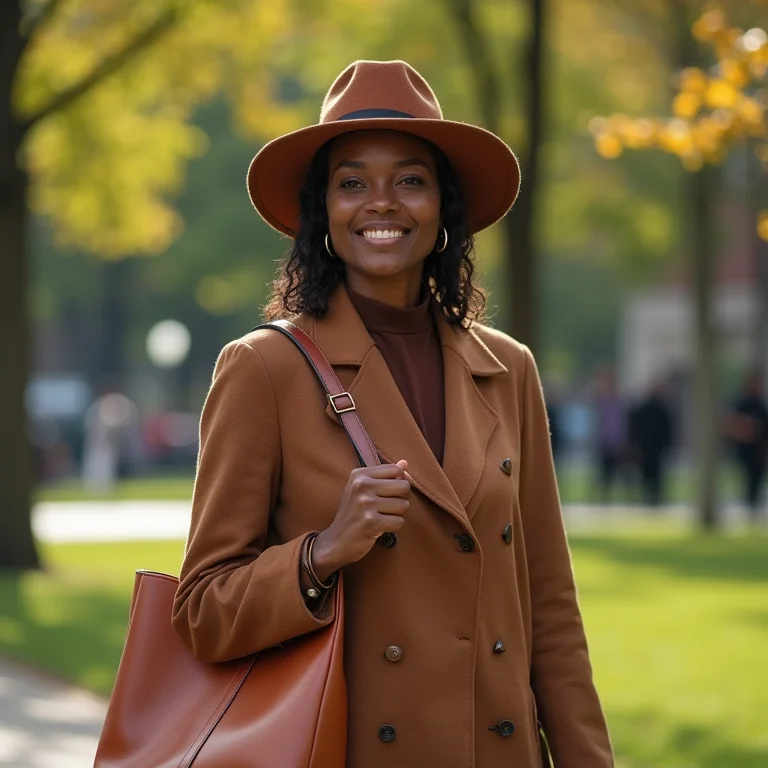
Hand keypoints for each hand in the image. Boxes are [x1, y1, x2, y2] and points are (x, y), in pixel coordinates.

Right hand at [312, 461, 410, 579]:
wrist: (336, 541)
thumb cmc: (353, 514)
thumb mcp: (363, 490)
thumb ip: (385, 475)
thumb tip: (405, 463)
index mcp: (360, 474)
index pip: (396, 470)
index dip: (398, 483)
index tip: (386, 494)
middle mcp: (362, 485)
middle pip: (404, 486)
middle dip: (400, 499)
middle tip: (385, 508)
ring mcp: (366, 503)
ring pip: (404, 505)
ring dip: (397, 515)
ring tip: (381, 517)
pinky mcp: (371, 522)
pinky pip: (399, 522)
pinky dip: (393, 527)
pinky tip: (380, 528)